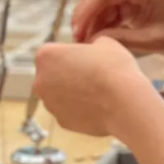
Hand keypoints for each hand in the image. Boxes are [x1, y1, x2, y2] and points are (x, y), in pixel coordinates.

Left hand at [33, 37, 155, 137]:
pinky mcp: (61, 121)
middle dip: (68, 73)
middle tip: (92, 74)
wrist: (124, 103)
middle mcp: (40, 80)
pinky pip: (69, 111)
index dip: (71, 53)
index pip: (54, 51)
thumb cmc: (113, 68)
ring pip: (59, 94)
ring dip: (73, 91)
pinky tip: (97, 106)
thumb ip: (89, 44)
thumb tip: (90, 49)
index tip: (87, 58)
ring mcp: (49, 104)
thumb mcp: (104, 42)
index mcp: (45, 55)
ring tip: (97, 91)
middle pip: (52, 74)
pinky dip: (80, 108)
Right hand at [72, 0, 163, 53]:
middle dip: (84, 16)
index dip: (85, 13)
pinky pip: (106, 3)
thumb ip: (120, 39)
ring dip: (91, 19)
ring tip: (90, 43)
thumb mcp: (151, 42)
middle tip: (79, 42)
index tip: (77, 35)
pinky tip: (101, 36)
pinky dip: (100, 19)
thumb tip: (90, 40)